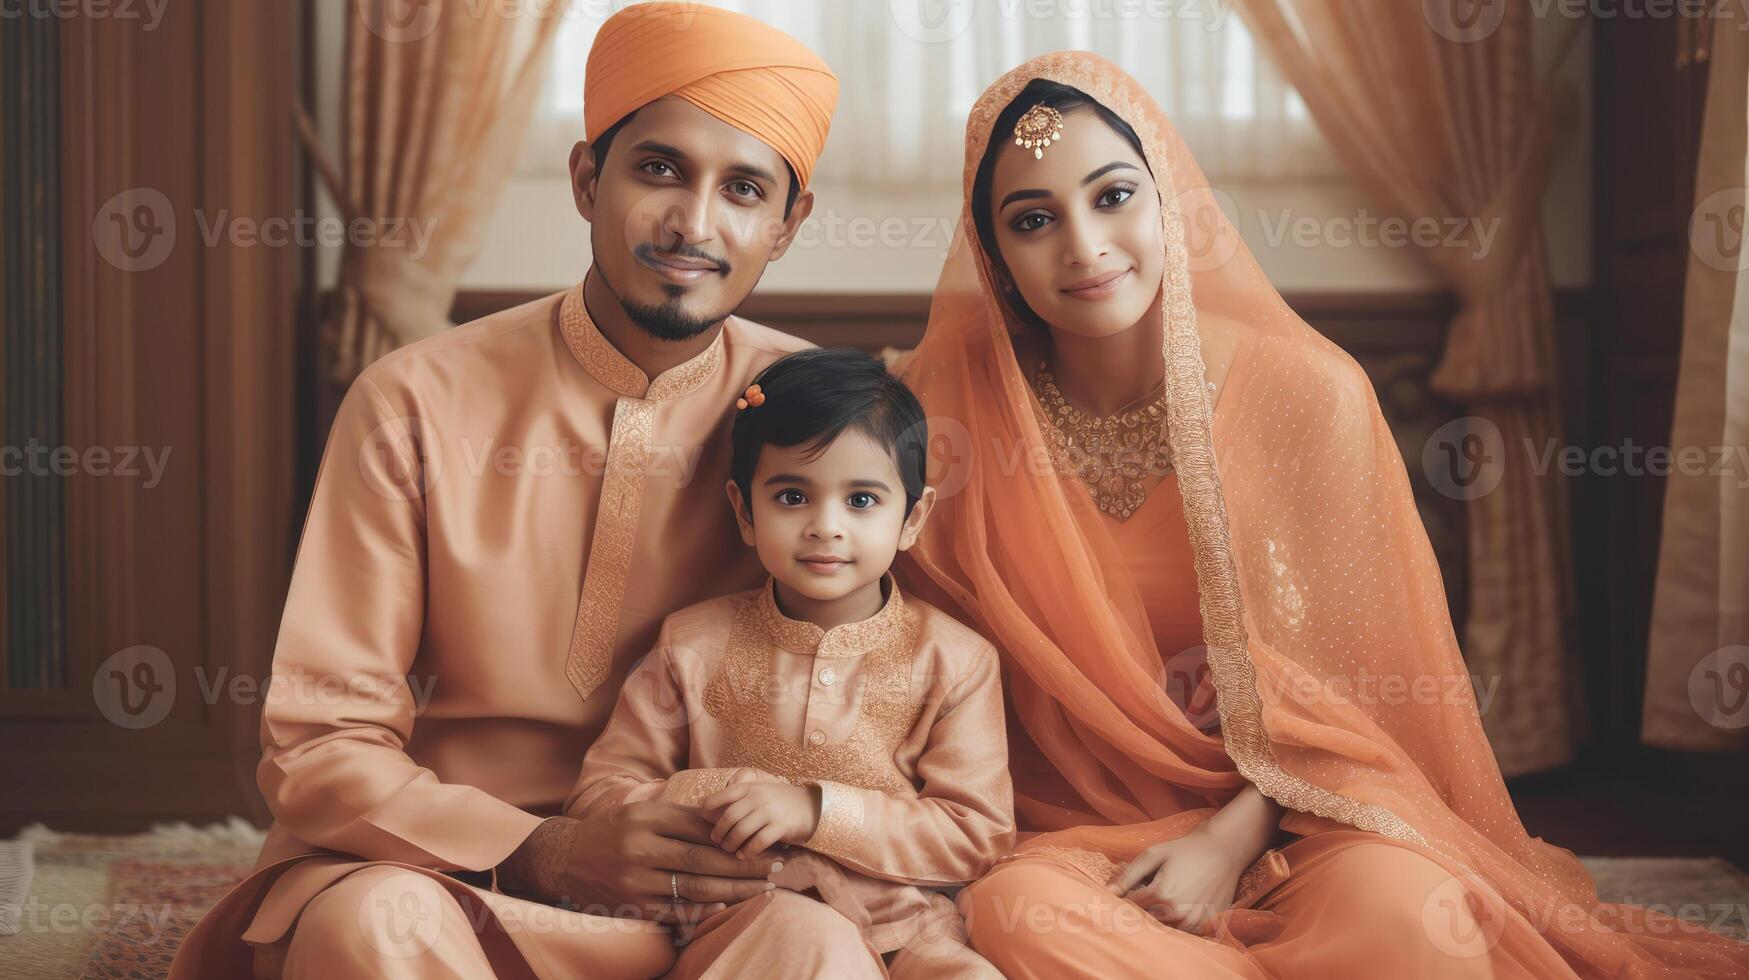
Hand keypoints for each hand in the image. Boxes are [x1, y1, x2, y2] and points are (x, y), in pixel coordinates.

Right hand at [498, 802, 779, 922]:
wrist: (566, 858)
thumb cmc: (613, 831)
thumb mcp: (641, 812)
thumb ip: (681, 817)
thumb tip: (727, 820)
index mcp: (646, 819)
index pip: (701, 829)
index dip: (737, 836)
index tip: (766, 840)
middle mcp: (640, 849)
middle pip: (705, 860)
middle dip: (746, 865)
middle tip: (777, 866)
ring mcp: (637, 881)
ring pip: (696, 888)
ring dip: (735, 890)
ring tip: (764, 887)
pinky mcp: (635, 906)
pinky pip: (678, 910)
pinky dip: (706, 910)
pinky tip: (730, 906)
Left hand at [700, 781, 820, 858]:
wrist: (811, 805)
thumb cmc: (778, 800)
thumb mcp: (759, 790)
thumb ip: (738, 796)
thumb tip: (707, 808)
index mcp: (750, 787)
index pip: (722, 795)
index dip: (709, 808)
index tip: (704, 819)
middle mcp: (758, 797)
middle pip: (729, 817)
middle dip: (719, 832)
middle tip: (716, 840)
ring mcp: (770, 812)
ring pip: (741, 831)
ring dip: (731, 844)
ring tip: (728, 849)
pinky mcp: (781, 827)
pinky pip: (758, 842)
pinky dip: (747, 851)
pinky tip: (743, 855)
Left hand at [1108, 827, 1248, 933]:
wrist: (1223, 851)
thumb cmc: (1186, 850)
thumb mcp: (1154, 855)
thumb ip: (1128, 875)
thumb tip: (1107, 891)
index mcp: (1161, 895)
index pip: (1131, 907)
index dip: (1128, 897)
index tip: (1134, 888)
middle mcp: (1176, 913)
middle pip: (1146, 920)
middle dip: (1143, 908)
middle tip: (1153, 890)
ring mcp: (1193, 922)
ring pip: (1164, 928)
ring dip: (1160, 917)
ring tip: (1170, 894)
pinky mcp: (1205, 925)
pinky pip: (1183, 931)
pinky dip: (1177, 922)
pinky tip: (1182, 902)